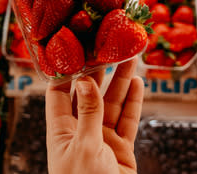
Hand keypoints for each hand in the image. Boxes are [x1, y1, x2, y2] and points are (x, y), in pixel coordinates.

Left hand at [46, 59, 143, 173]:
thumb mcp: (84, 146)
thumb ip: (88, 113)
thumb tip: (85, 81)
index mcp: (61, 131)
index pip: (59, 94)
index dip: (66, 72)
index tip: (75, 51)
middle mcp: (81, 131)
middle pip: (90, 94)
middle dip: (99, 72)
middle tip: (107, 49)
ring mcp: (102, 139)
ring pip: (112, 104)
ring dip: (121, 82)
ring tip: (128, 58)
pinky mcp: (120, 148)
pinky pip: (128, 120)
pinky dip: (133, 102)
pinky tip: (137, 83)